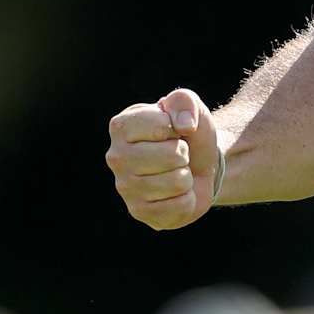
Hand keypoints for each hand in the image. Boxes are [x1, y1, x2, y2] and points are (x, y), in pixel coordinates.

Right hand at [104, 88, 222, 229]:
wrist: (198, 165)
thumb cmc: (187, 134)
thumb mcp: (189, 107)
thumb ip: (185, 101)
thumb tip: (185, 125)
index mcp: (121, 126)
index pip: (162, 127)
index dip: (179, 128)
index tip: (172, 132)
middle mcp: (115, 157)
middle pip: (172, 156)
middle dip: (185, 154)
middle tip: (177, 155)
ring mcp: (124, 187)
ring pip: (177, 181)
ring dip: (186, 177)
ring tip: (176, 172)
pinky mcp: (139, 212)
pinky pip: (179, 206)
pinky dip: (187, 199)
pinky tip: (175, 193)